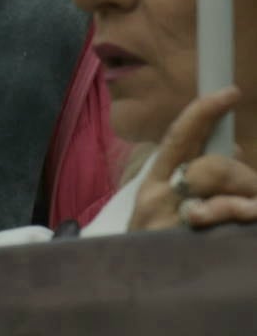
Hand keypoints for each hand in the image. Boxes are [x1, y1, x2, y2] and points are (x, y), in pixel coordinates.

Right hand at [130, 86, 256, 230]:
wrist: (136, 288)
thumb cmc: (159, 244)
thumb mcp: (172, 206)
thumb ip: (200, 176)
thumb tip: (236, 150)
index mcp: (156, 180)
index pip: (180, 136)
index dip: (204, 112)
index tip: (230, 92)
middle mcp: (159, 195)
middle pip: (210, 165)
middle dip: (239, 176)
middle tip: (250, 199)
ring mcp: (172, 219)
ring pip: (221, 191)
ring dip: (245, 201)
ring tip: (249, 215)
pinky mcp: (185, 239)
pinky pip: (221, 218)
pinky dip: (236, 215)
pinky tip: (244, 220)